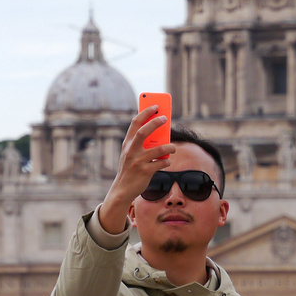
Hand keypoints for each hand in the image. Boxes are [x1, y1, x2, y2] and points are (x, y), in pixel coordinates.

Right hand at [97, 106, 174, 233]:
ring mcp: (137, 161)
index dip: (146, 112)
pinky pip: (161, 163)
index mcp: (127, 143)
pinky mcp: (145, 171)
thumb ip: (141, 144)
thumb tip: (161, 134)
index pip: (135, 123)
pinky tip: (167, 161)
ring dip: (169, 147)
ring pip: (158, 149)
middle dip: (156, 122)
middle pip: (144, 132)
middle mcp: (131, 151)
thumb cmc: (129, 168)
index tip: (155, 105)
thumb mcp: (131, 154)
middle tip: (166, 118)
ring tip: (173, 147)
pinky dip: (167, 161)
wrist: (122, 189)